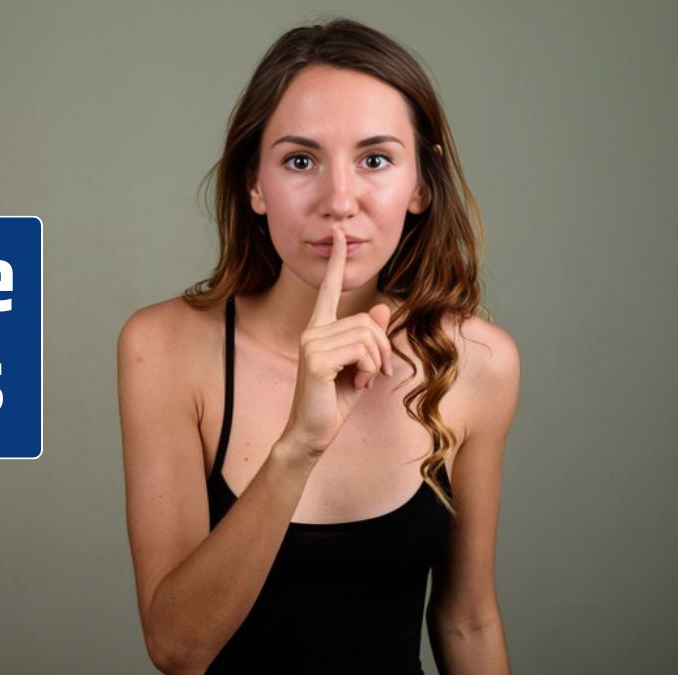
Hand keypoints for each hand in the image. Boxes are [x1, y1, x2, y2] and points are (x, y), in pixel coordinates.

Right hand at [278, 226, 393, 458]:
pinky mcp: (316, 360)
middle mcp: (312, 331)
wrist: (312, 432)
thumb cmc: (334, 401)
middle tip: (378, 372)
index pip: (329, 289)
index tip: (339, 235)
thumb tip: (380, 309)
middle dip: (383, 348)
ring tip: (366, 380)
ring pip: (367, 336)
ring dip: (377, 361)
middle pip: (366, 322)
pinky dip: (369, 370)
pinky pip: (361, 352)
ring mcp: (311, 343)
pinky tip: (358, 384)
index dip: (336, 262)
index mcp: (319, 329)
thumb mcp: (360, 366)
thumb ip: (369, 339)